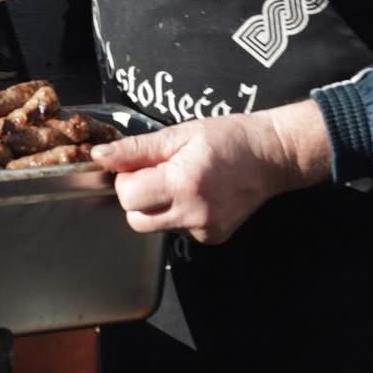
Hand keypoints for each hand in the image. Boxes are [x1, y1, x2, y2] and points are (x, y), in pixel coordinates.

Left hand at [89, 100, 330, 242]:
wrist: (272, 156)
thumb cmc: (227, 138)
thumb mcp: (179, 134)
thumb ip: (137, 149)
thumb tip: (100, 155)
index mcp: (182, 184)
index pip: (127, 197)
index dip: (127, 180)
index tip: (141, 166)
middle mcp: (193, 214)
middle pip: (136, 220)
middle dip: (137, 198)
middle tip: (157, 175)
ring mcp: (204, 230)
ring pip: (156, 227)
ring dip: (157, 207)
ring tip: (180, 183)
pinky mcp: (213, 238)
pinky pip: (178, 231)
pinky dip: (178, 215)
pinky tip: (197, 196)